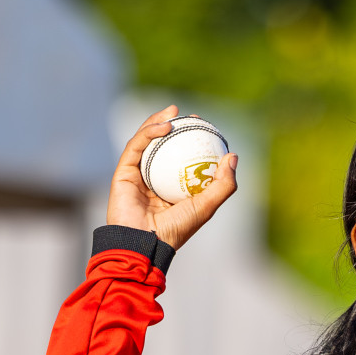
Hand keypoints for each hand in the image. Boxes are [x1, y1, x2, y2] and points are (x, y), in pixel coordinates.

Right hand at [107, 104, 237, 249]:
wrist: (145, 243)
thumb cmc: (176, 229)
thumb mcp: (206, 206)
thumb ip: (223, 184)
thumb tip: (233, 156)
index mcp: (172, 188)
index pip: (183, 157)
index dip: (194, 140)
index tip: (207, 127)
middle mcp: (154, 179)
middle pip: (163, 145)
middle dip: (175, 125)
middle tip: (190, 115)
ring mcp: (137, 175)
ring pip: (147, 141)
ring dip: (158, 122)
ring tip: (174, 111)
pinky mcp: (122, 172)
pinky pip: (136, 147)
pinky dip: (149, 133)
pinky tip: (165, 125)